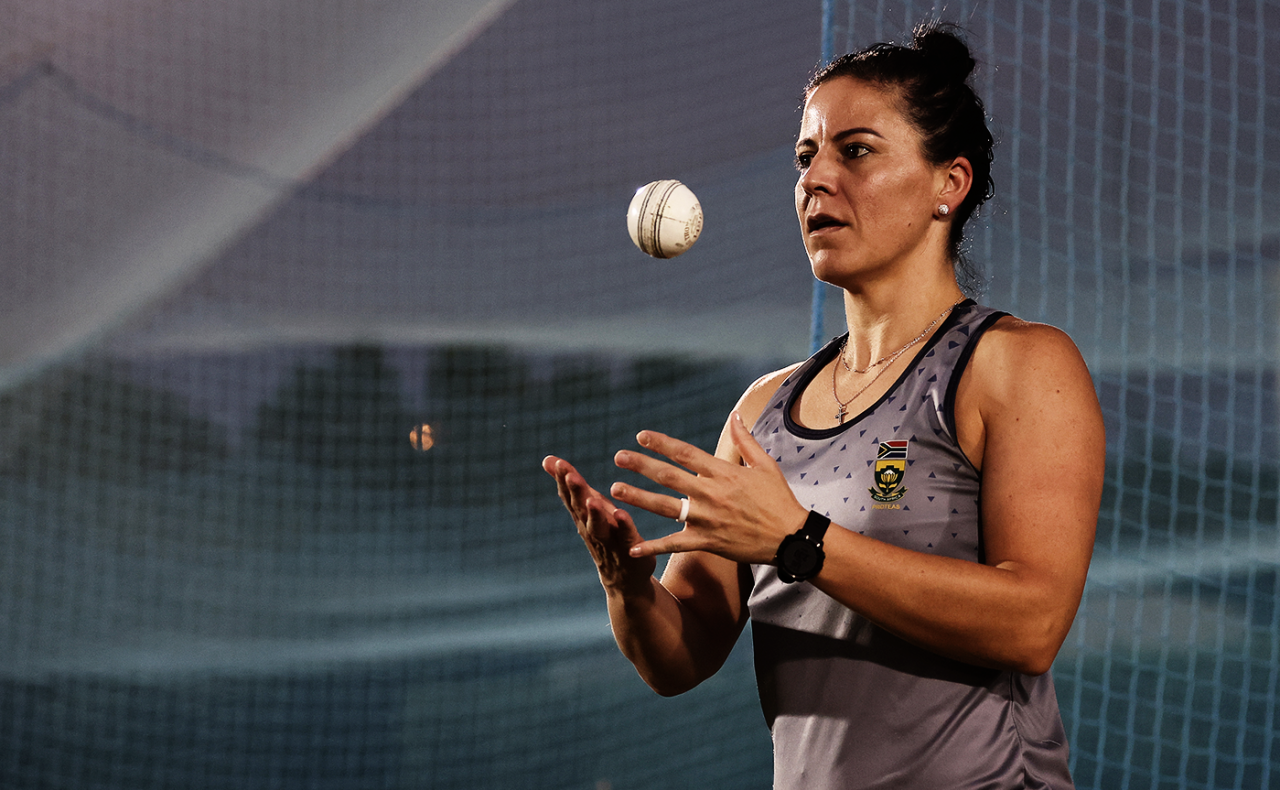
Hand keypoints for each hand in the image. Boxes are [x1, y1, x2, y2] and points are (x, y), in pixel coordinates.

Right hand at [543, 455, 656, 593]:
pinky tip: (621, 514)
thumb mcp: (586, 508)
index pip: (570, 495)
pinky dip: (623, 526)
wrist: (624, 580)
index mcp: (583, 516)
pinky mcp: (629, 548)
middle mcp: (592, 527)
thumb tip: (547, 459)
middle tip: (569, 474)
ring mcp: (609, 540)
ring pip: (598, 525)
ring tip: (591, 499)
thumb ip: (571, 486)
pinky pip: (626, 536)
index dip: (562, 479)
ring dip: (594, 513)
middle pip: (580, 509)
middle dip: (575, 492)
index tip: (555, 461)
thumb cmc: (604, 535)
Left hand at [609, 412, 808, 563]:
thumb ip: (746, 440)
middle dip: (641, 465)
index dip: (661, 443)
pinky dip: (653, 547)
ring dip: (638, 497)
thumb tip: (736, 414)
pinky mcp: (707, 542)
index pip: (685, 453)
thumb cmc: (779, 500)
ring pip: (665, 507)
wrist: (790, 538)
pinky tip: (632, 548)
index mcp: (722, 473)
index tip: (641, 435)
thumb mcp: (766, 465)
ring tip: (615, 490)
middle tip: (618, 457)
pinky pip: (674, 544)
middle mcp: (710, 494)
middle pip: (668, 476)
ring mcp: (706, 519)